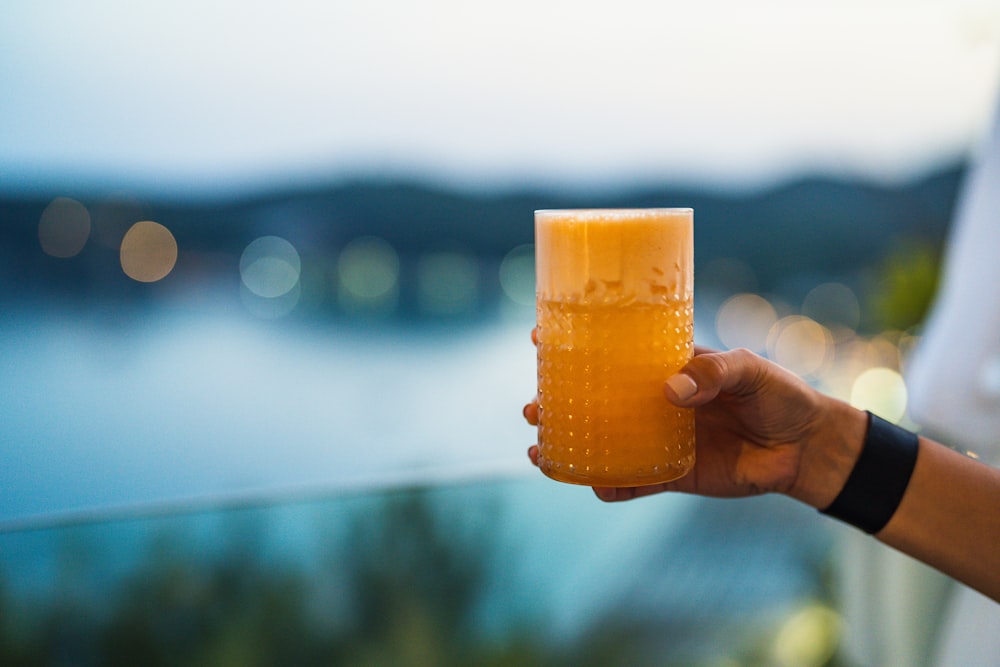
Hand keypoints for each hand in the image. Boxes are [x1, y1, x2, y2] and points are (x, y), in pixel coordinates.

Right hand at [525, 344, 864, 507]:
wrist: (805, 446)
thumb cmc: (778, 394)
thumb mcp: (749, 368)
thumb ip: (713, 371)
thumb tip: (670, 390)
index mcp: (664, 366)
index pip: (611, 352)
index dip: (574, 345)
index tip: (540, 337)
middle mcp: (653, 401)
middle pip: (593, 400)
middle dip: (555, 403)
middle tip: (533, 407)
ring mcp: (658, 439)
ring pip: (602, 442)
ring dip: (570, 446)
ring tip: (540, 449)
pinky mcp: (672, 474)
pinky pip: (633, 482)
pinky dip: (610, 485)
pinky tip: (590, 484)